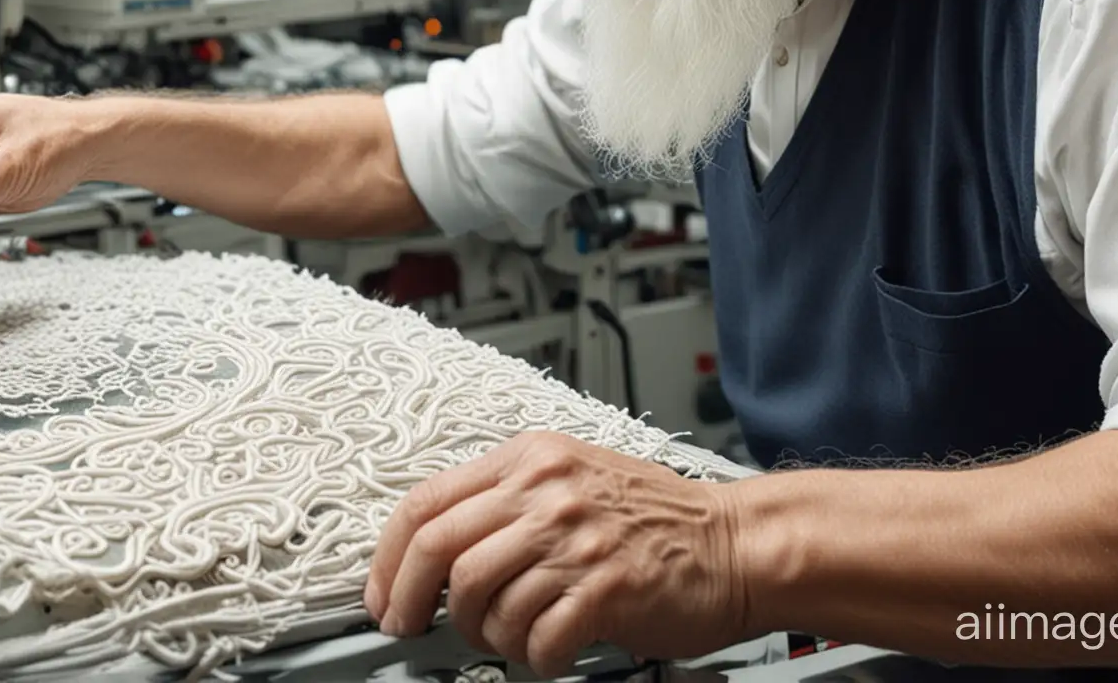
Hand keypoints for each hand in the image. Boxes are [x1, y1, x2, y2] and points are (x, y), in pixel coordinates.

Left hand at [365, 431, 746, 676]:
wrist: (735, 543)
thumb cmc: (653, 518)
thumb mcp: (571, 478)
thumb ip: (506, 501)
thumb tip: (432, 553)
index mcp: (531, 458)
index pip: (428, 503)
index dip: (388, 558)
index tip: (382, 594)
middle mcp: (548, 491)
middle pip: (441, 551)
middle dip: (410, 600)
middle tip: (410, 627)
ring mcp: (577, 538)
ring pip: (482, 601)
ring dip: (487, 635)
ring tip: (513, 634)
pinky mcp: (605, 587)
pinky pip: (536, 639)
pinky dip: (534, 658)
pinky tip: (553, 649)